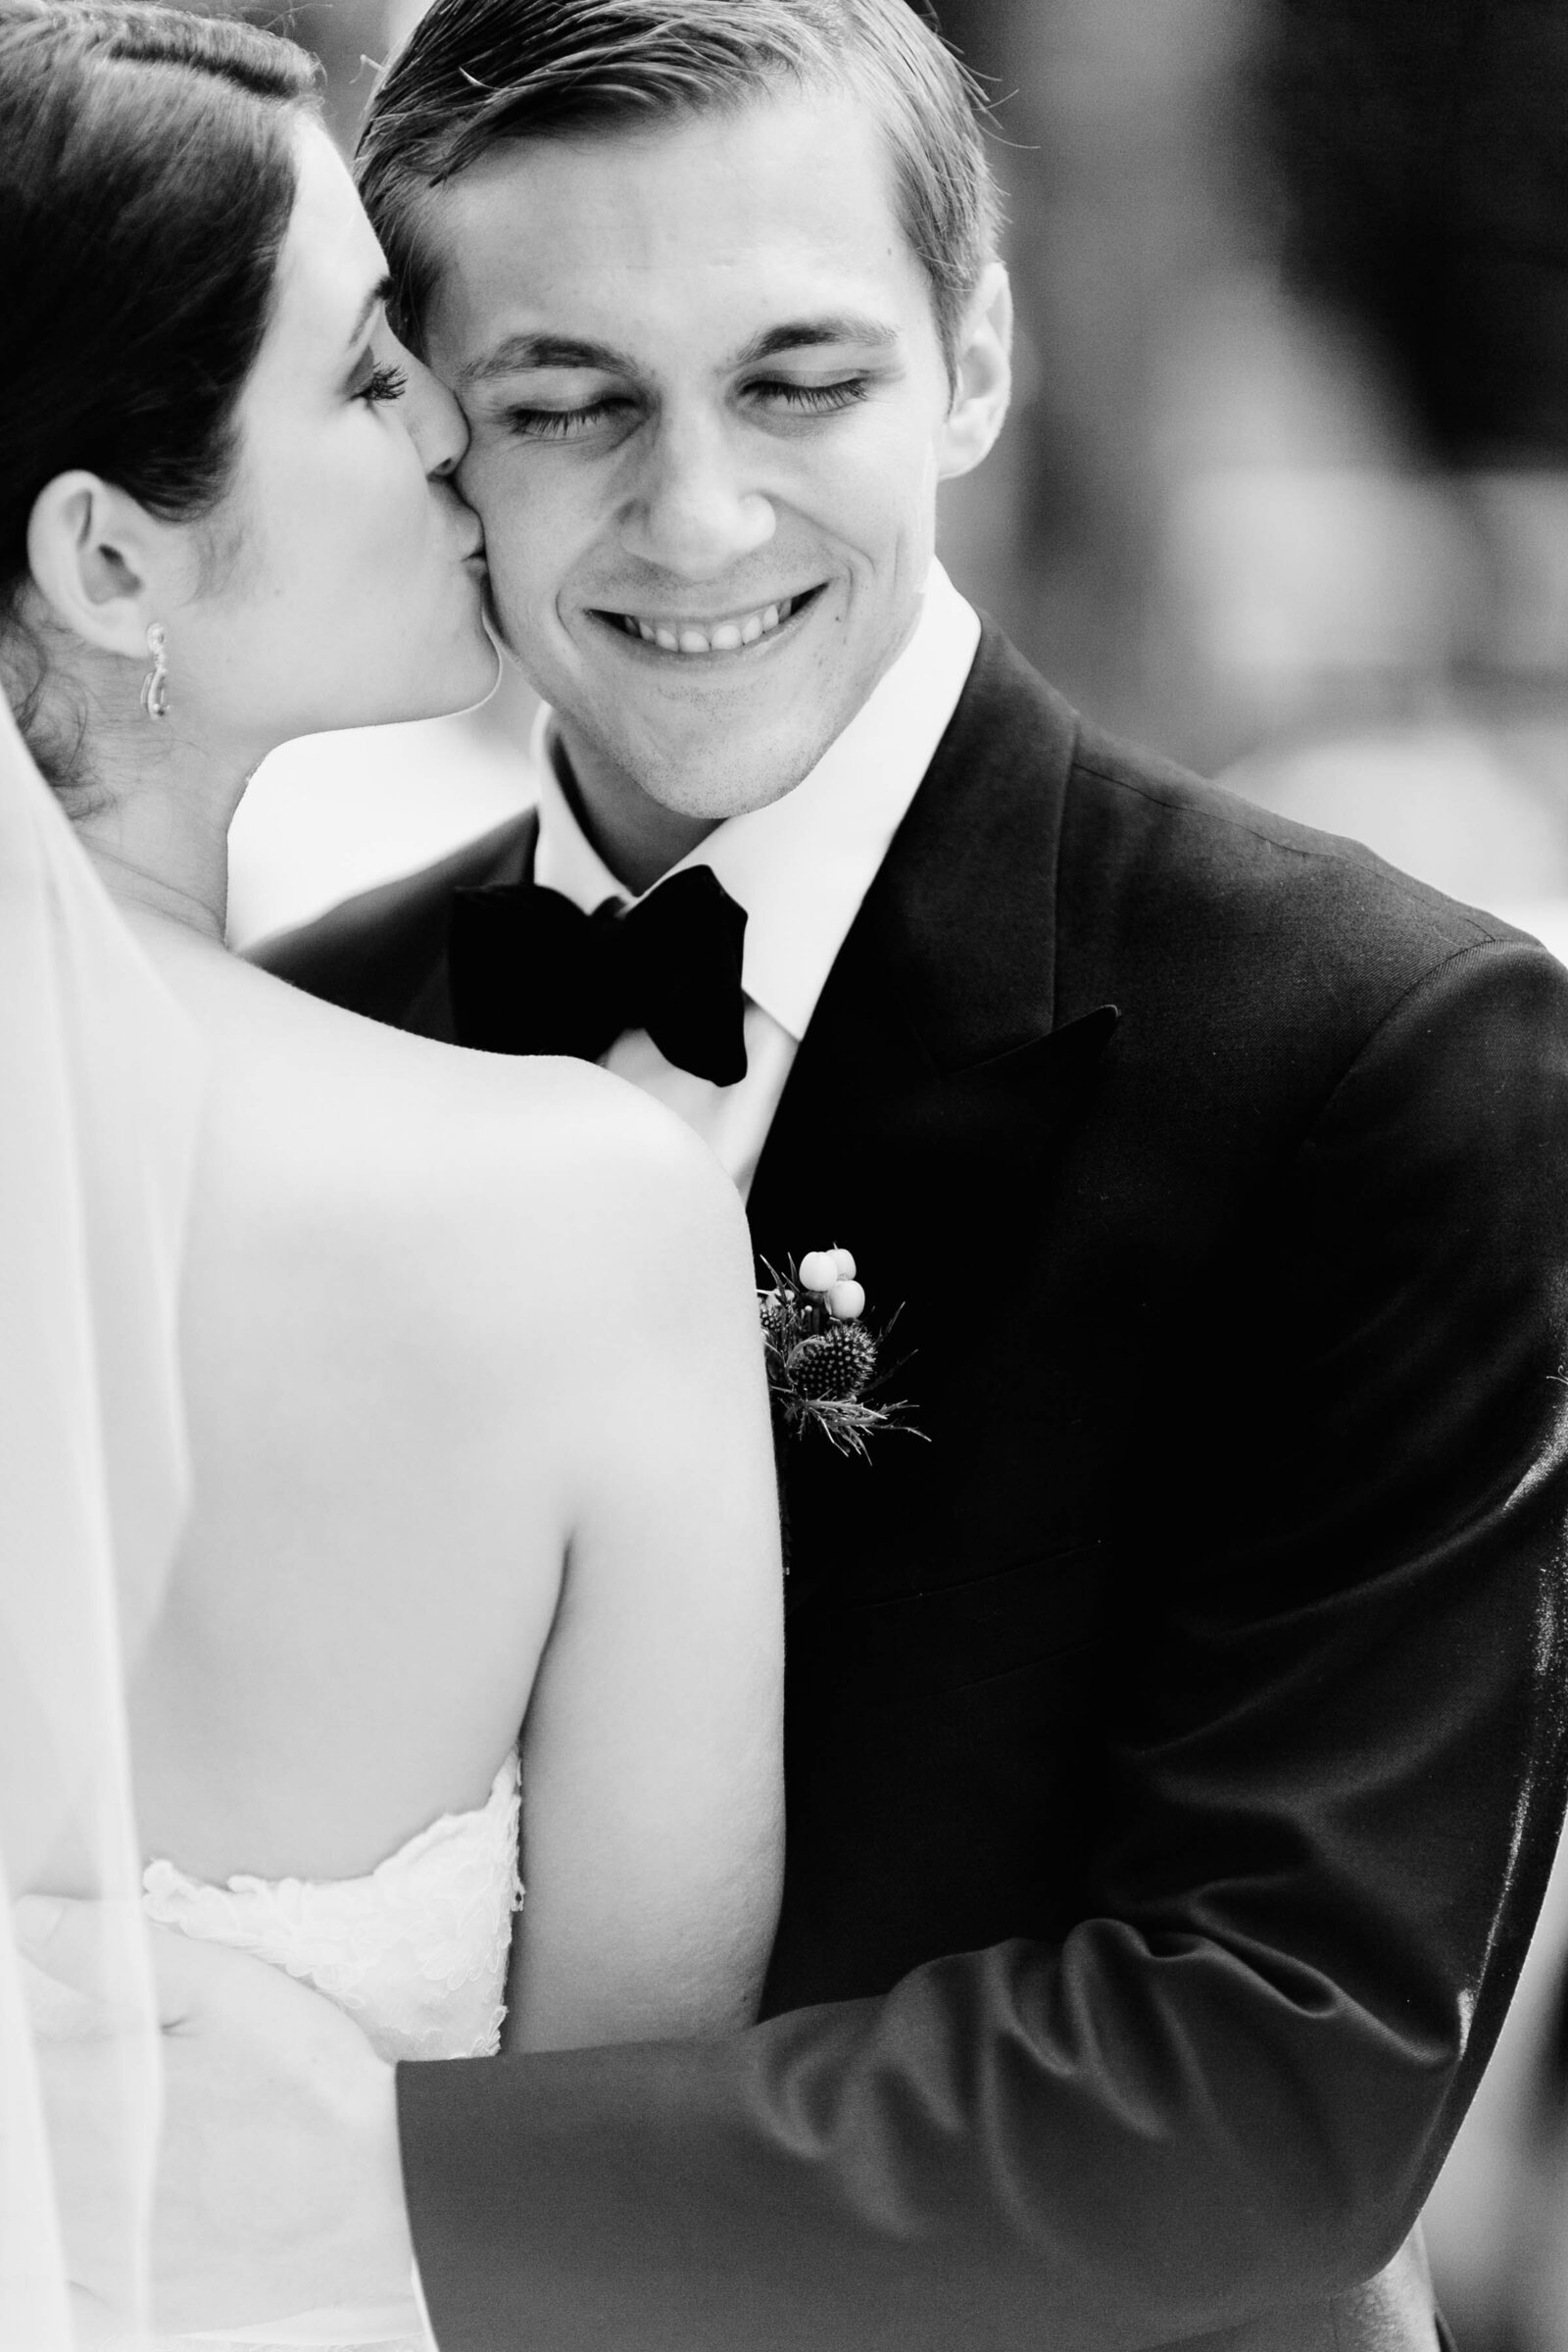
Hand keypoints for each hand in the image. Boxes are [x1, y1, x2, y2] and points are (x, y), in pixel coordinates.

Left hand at [15, 1894, 414, 2335]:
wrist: (384, 2186)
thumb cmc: (309, 2080)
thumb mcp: (224, 1987)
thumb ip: (114, 1952)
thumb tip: (29, 1921)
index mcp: (93, 2104)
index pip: (10, 2079)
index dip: (19, 2058)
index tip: (44, 2044)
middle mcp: (81, 2192)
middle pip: (12, 2153)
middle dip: (26, 2119)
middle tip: (91, 2088)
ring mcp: (106, 2260)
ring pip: (25, 2221)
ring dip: (38, 2180)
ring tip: (93, 2141)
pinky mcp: (136, 2305)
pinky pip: (57, 2291)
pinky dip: (50, 2255)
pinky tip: (86, 2219)